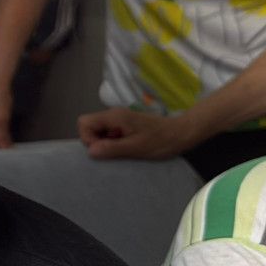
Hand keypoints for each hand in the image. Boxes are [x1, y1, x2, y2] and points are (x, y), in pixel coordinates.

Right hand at [77, 108, 197, 160]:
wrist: (182, 133)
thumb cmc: (161, 140)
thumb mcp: (136, 147)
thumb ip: (112, 148)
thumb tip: (90, 151)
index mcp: (114, 117)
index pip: (84, 122)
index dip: (87, 138)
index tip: (103, 150)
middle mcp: (113, 115)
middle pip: (89, 126)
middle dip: (95, 141)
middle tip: (113, 151)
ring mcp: (119, 119)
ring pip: (99, 130)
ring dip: (105, 143)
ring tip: (122, 150)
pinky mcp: (125, 125)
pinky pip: (109, 132)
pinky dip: (113, 142)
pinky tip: (127, 147)